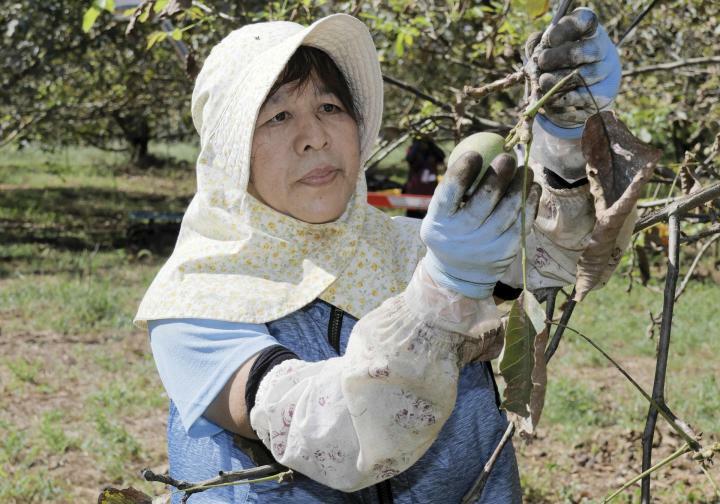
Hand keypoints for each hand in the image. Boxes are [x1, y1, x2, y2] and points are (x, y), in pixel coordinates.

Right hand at [420, 151, 536, 298]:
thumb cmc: (449, 231)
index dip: (462, 171)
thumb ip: (452, 190)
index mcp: (439, 221)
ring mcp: (486, 244)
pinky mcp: (506, 250)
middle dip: (499, 173)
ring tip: (525, 169)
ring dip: (521, 184)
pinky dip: (531, 201)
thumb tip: (476, 150)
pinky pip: (523, 221)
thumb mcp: (439, 215)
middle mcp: (462, 234)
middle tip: (507, 156)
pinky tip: (533, 187)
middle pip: (484, 199)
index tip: (475, 154)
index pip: (449, 192)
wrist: (458, 274)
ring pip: (509, 208)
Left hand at [526, 7, 621, 133]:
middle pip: (586, 51)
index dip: (567, 29)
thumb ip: (537, 45)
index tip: (550, 39)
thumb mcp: (546, 48)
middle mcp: (602, 51)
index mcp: (589, 32)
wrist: (578, 92)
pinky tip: (550, 101)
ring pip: (583, 78)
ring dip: (558, 82)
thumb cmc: (557, 64)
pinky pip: (582, 101)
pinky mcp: (602, 99)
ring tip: (543, 82)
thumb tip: (535, 49)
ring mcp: (605, 75)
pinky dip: (562, 102)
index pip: (585, 21)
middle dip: (559, 57)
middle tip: (542, 62)